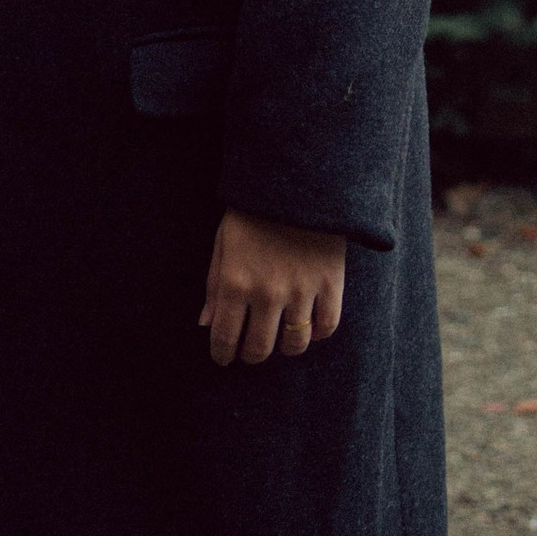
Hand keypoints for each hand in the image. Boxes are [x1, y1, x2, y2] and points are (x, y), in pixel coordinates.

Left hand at [200, 210, 347, 367]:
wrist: (297, 178)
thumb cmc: (253, 210)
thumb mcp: (224, 241)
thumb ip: (213, 285)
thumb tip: (206, 325)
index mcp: (234, 282)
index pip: (224, 339)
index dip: (222, 355)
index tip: (224, 357)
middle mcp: (267, 293)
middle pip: (259, 349)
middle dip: (251, 355)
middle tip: (251, 349)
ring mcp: (301, 290)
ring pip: (294, 344)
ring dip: (285, 347)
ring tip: (281, 337)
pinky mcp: (330, 282)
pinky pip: (327, 326)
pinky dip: (318, 333)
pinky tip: (309, 324)